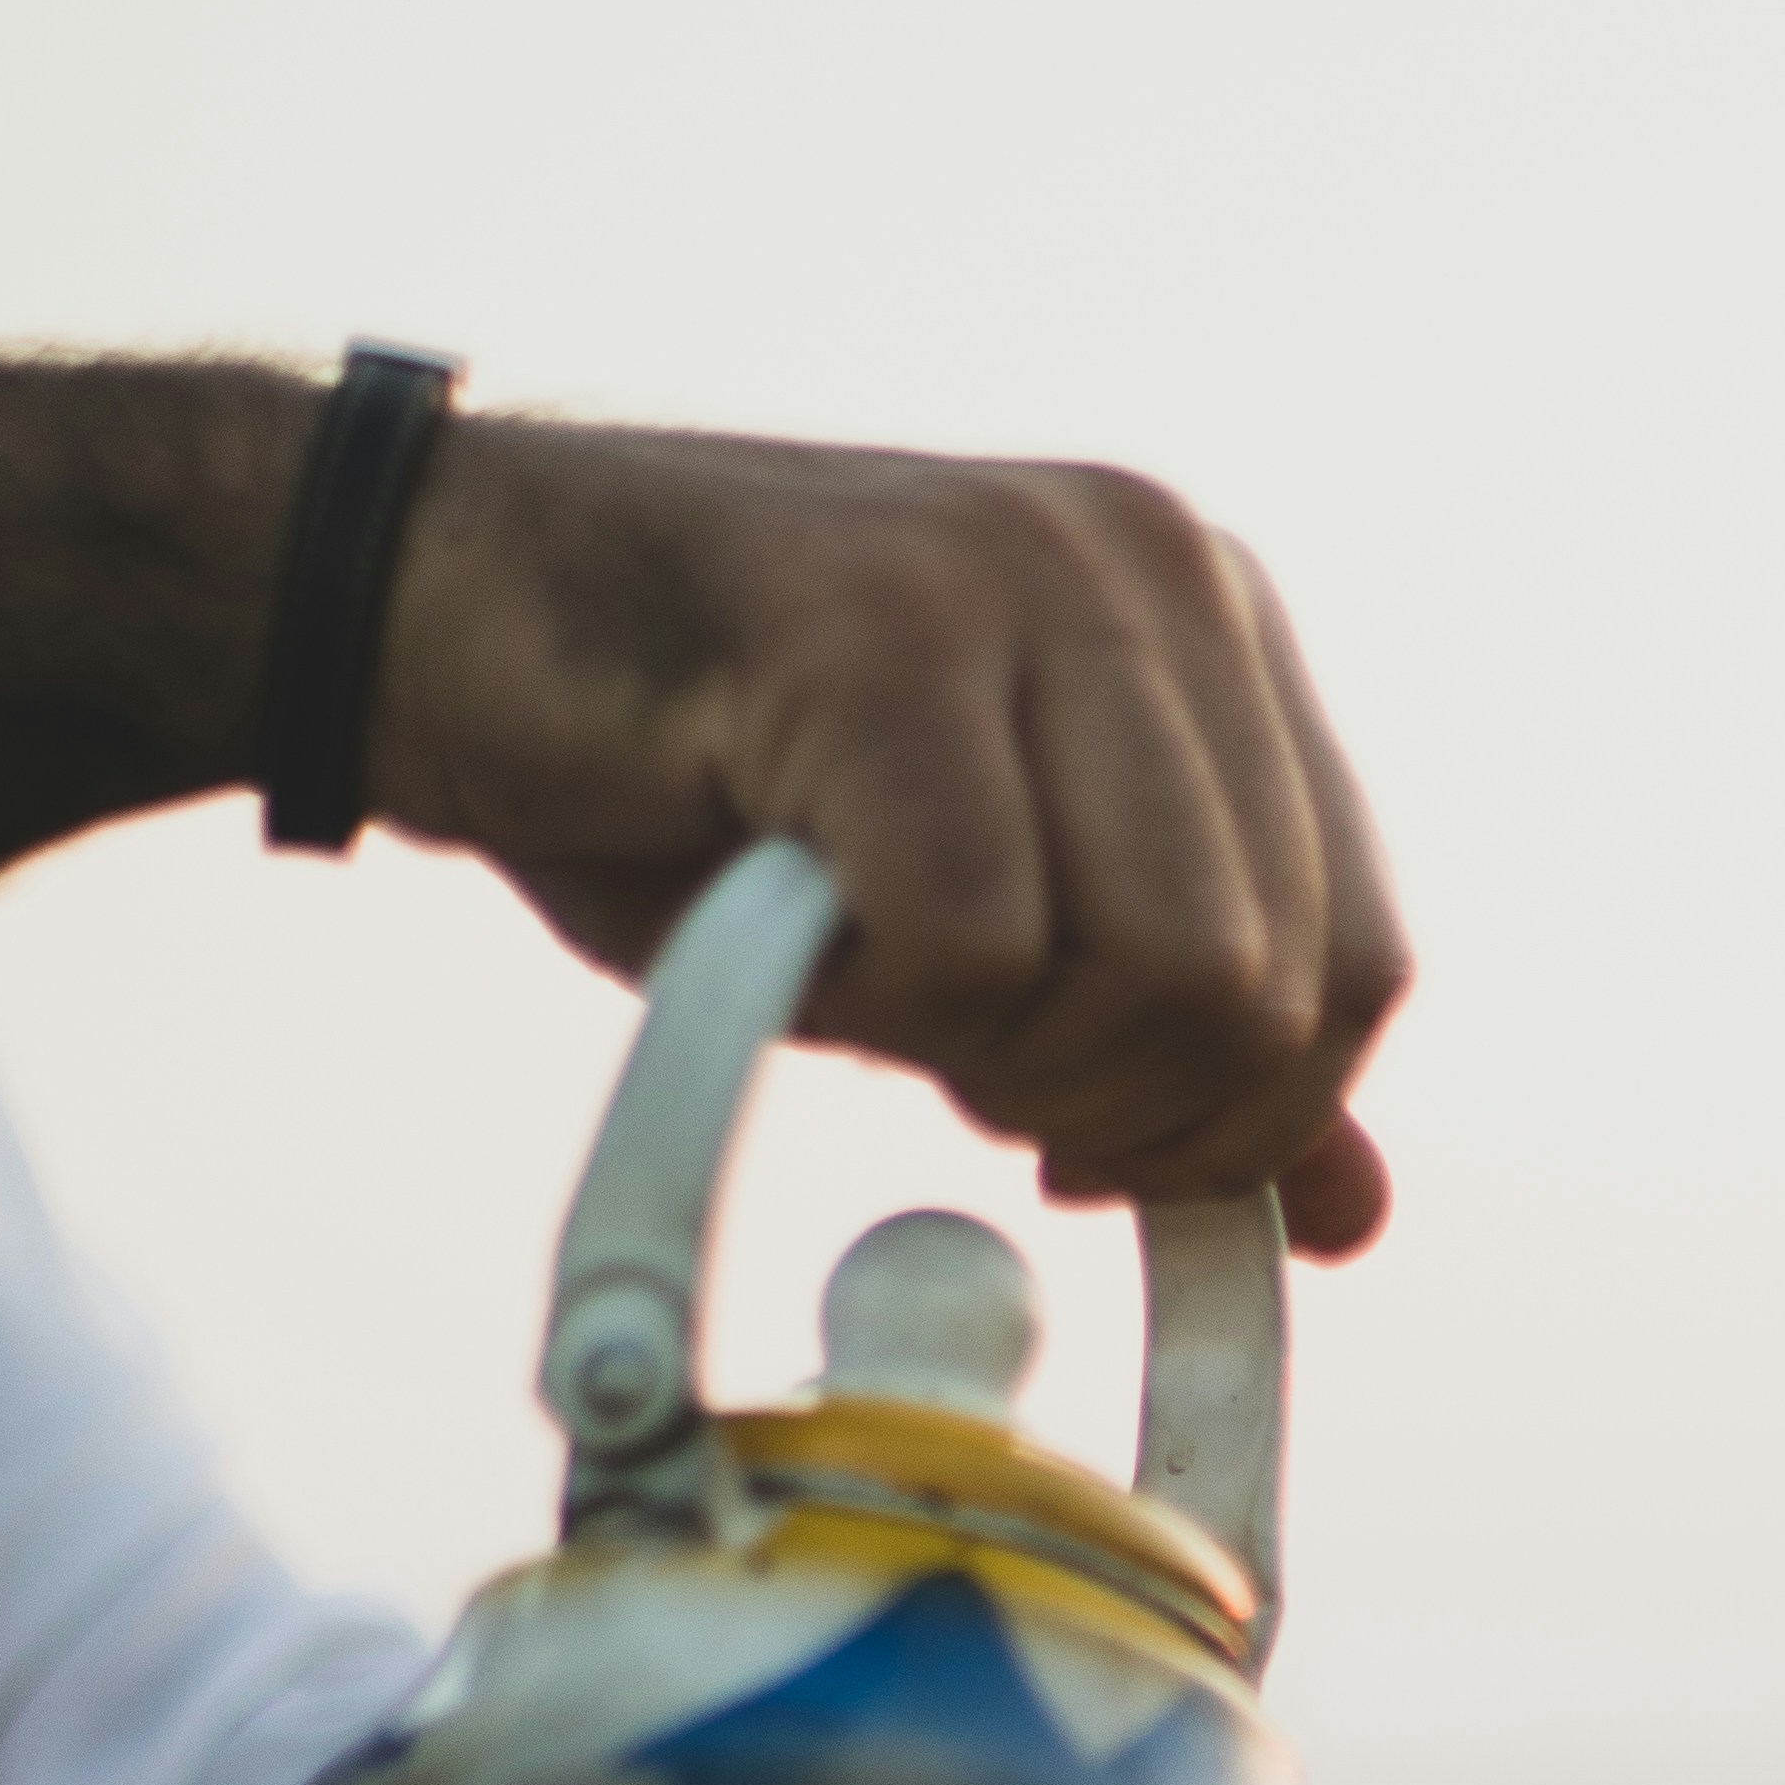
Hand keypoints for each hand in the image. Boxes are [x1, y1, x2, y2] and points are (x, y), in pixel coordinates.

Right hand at [365, 419, 1410, 1248]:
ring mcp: (1027, 577)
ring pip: (1163, 972)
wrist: (424, 608)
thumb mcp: (983, 917)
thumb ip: (1174, 1039)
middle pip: (1270, 992)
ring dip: (1001, 1060)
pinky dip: (880, 1007)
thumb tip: (1354, 1217)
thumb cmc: (698, 781)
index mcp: (1209, 619)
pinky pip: (979, 945)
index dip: (1239, 1121)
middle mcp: (1153, 568)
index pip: (1360, 957)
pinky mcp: (887, 634)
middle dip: (1119, 1115)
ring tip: (873, 987)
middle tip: (969, 1088)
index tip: (1083, 1148)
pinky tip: (788, 938)